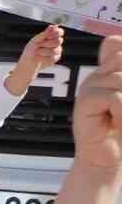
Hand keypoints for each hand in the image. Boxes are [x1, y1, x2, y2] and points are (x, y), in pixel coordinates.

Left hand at [6, 24, 63, 94]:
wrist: (28, 62)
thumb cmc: (30, 50)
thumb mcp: (35, 40)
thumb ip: (44, 34)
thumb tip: (53, 26)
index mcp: (51, 36)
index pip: (60, 32)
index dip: (55, 33)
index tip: (47, 36)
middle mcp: (56, 42)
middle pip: (58, 41)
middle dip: (47, 44)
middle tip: (39, 45)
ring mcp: (57, 50)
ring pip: (56, 50)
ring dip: (44, 52)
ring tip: (37, 53)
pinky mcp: (56, 58)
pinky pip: (53, 58)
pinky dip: (43, 58)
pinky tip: (38, 58)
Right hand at [74, 36, 121, 171]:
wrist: (109, 160)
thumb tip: (119, 72)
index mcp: (111, 70)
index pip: (115, 42)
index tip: (119, 93)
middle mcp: (99, 74)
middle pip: (121, 56)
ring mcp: (90, 86)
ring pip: (121, 78)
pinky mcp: (84, 101)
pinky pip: (114, 97)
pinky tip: (116, 123)